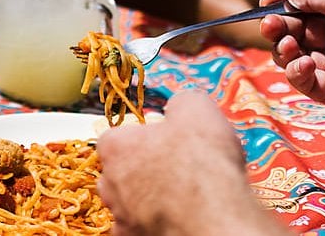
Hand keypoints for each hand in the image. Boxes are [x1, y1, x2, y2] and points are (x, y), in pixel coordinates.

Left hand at [97, 91, 284, 235]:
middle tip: (174, 168)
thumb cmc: (201, 164)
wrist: (214, 218)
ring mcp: (122, 218)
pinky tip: (179, 218)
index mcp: (116, 148)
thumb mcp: (197, 109)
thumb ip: (182, 101)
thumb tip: (183, 103)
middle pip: (119, 172)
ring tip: (180, 197)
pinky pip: (141, 230)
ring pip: (127, 205)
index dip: (140, 137)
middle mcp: (111, 184)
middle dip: (141, 169)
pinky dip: (155, 224)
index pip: (115, 137)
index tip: (162, 139)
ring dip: (147, 199)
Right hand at [259, 0, 324, 125]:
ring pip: (293, 58)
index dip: (282, 7)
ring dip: (284, 50)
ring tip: (290, 46)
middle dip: (278, 28)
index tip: (264, 5)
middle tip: (270, 26)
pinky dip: (297, 72)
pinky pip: (304, 81)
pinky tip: (305, 64)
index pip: (303, 10)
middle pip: (293, 33)